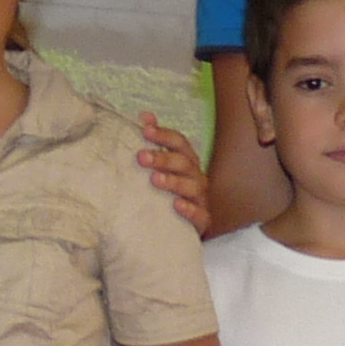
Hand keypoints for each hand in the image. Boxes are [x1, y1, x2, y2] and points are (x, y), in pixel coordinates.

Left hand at [135, 114, 211, 234]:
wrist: (179, 230)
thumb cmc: (168, 193)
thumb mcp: (161, 168)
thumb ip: (155, 143)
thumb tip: (145, 115)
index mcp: (187, 162)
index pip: (179, 143)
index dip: (164, 135)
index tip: (145, 130)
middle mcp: (196, 177)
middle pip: (184, 163)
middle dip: (163, 158)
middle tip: (141, 157)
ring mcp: (201, 199)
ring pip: (193, 187)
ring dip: (173, 182)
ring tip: (154, 179)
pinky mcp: (203, 221)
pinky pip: (200, 215)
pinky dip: (189, 209)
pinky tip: (176, 205)